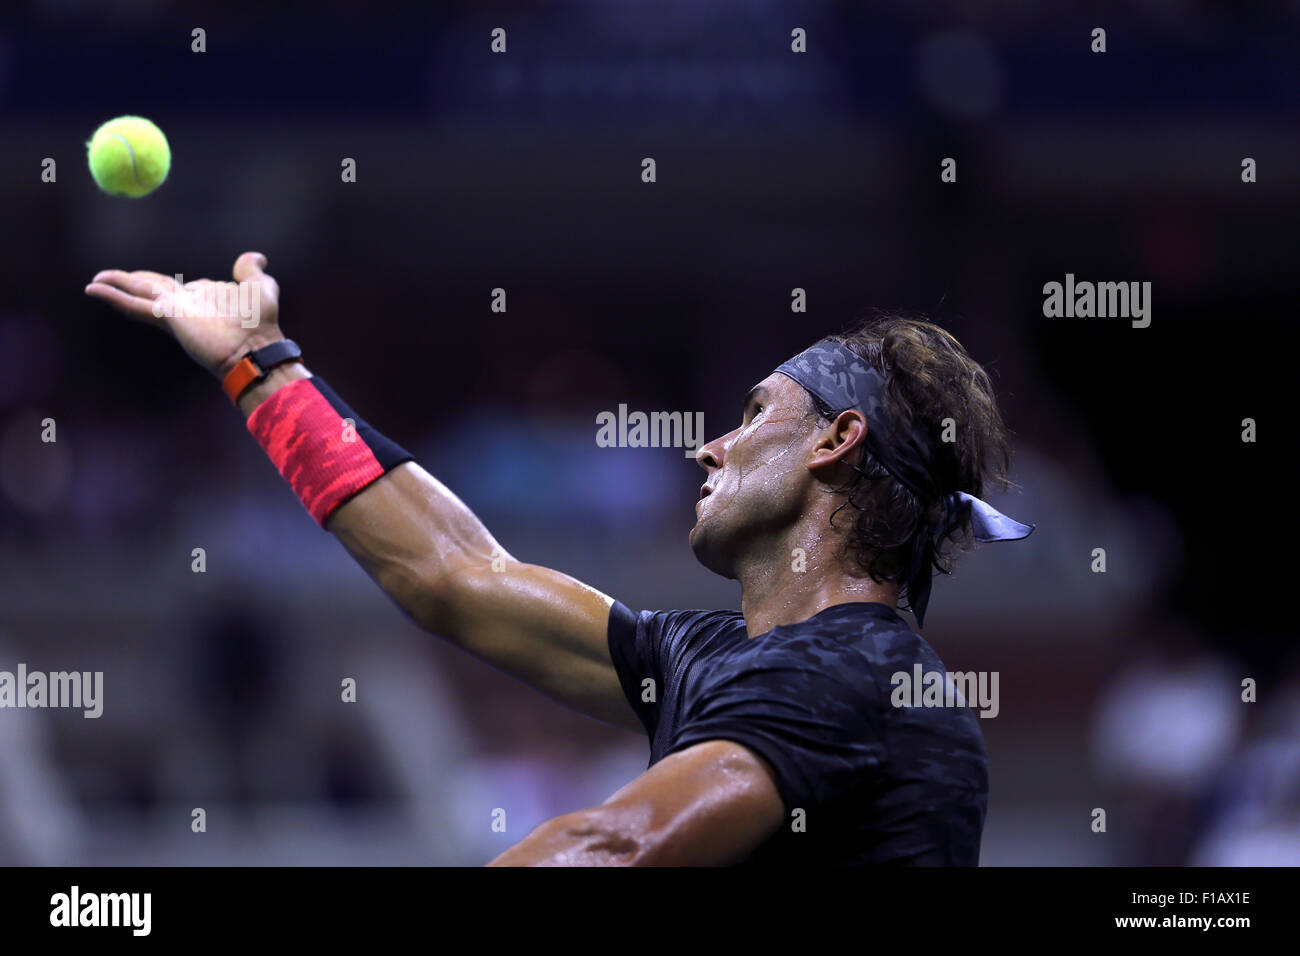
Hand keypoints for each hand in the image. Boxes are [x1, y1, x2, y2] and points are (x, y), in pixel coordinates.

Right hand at [85, 251, 282, 378]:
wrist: (255, 347)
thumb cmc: (262, 323)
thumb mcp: (261, 288)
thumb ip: (252, 271)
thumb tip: (256, 257)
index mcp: (206, 298)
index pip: (187, 288)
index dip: (190, 287)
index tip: (192, 288)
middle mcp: (187, 305)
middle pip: (153, 288)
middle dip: (133, 281)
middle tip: (111, 277)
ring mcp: (174, 311)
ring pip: (139, 293)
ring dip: (117, 285)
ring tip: (95, 281)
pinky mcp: (166, 317)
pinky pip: (134, 305)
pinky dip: (113, 296)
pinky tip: (93, 289)